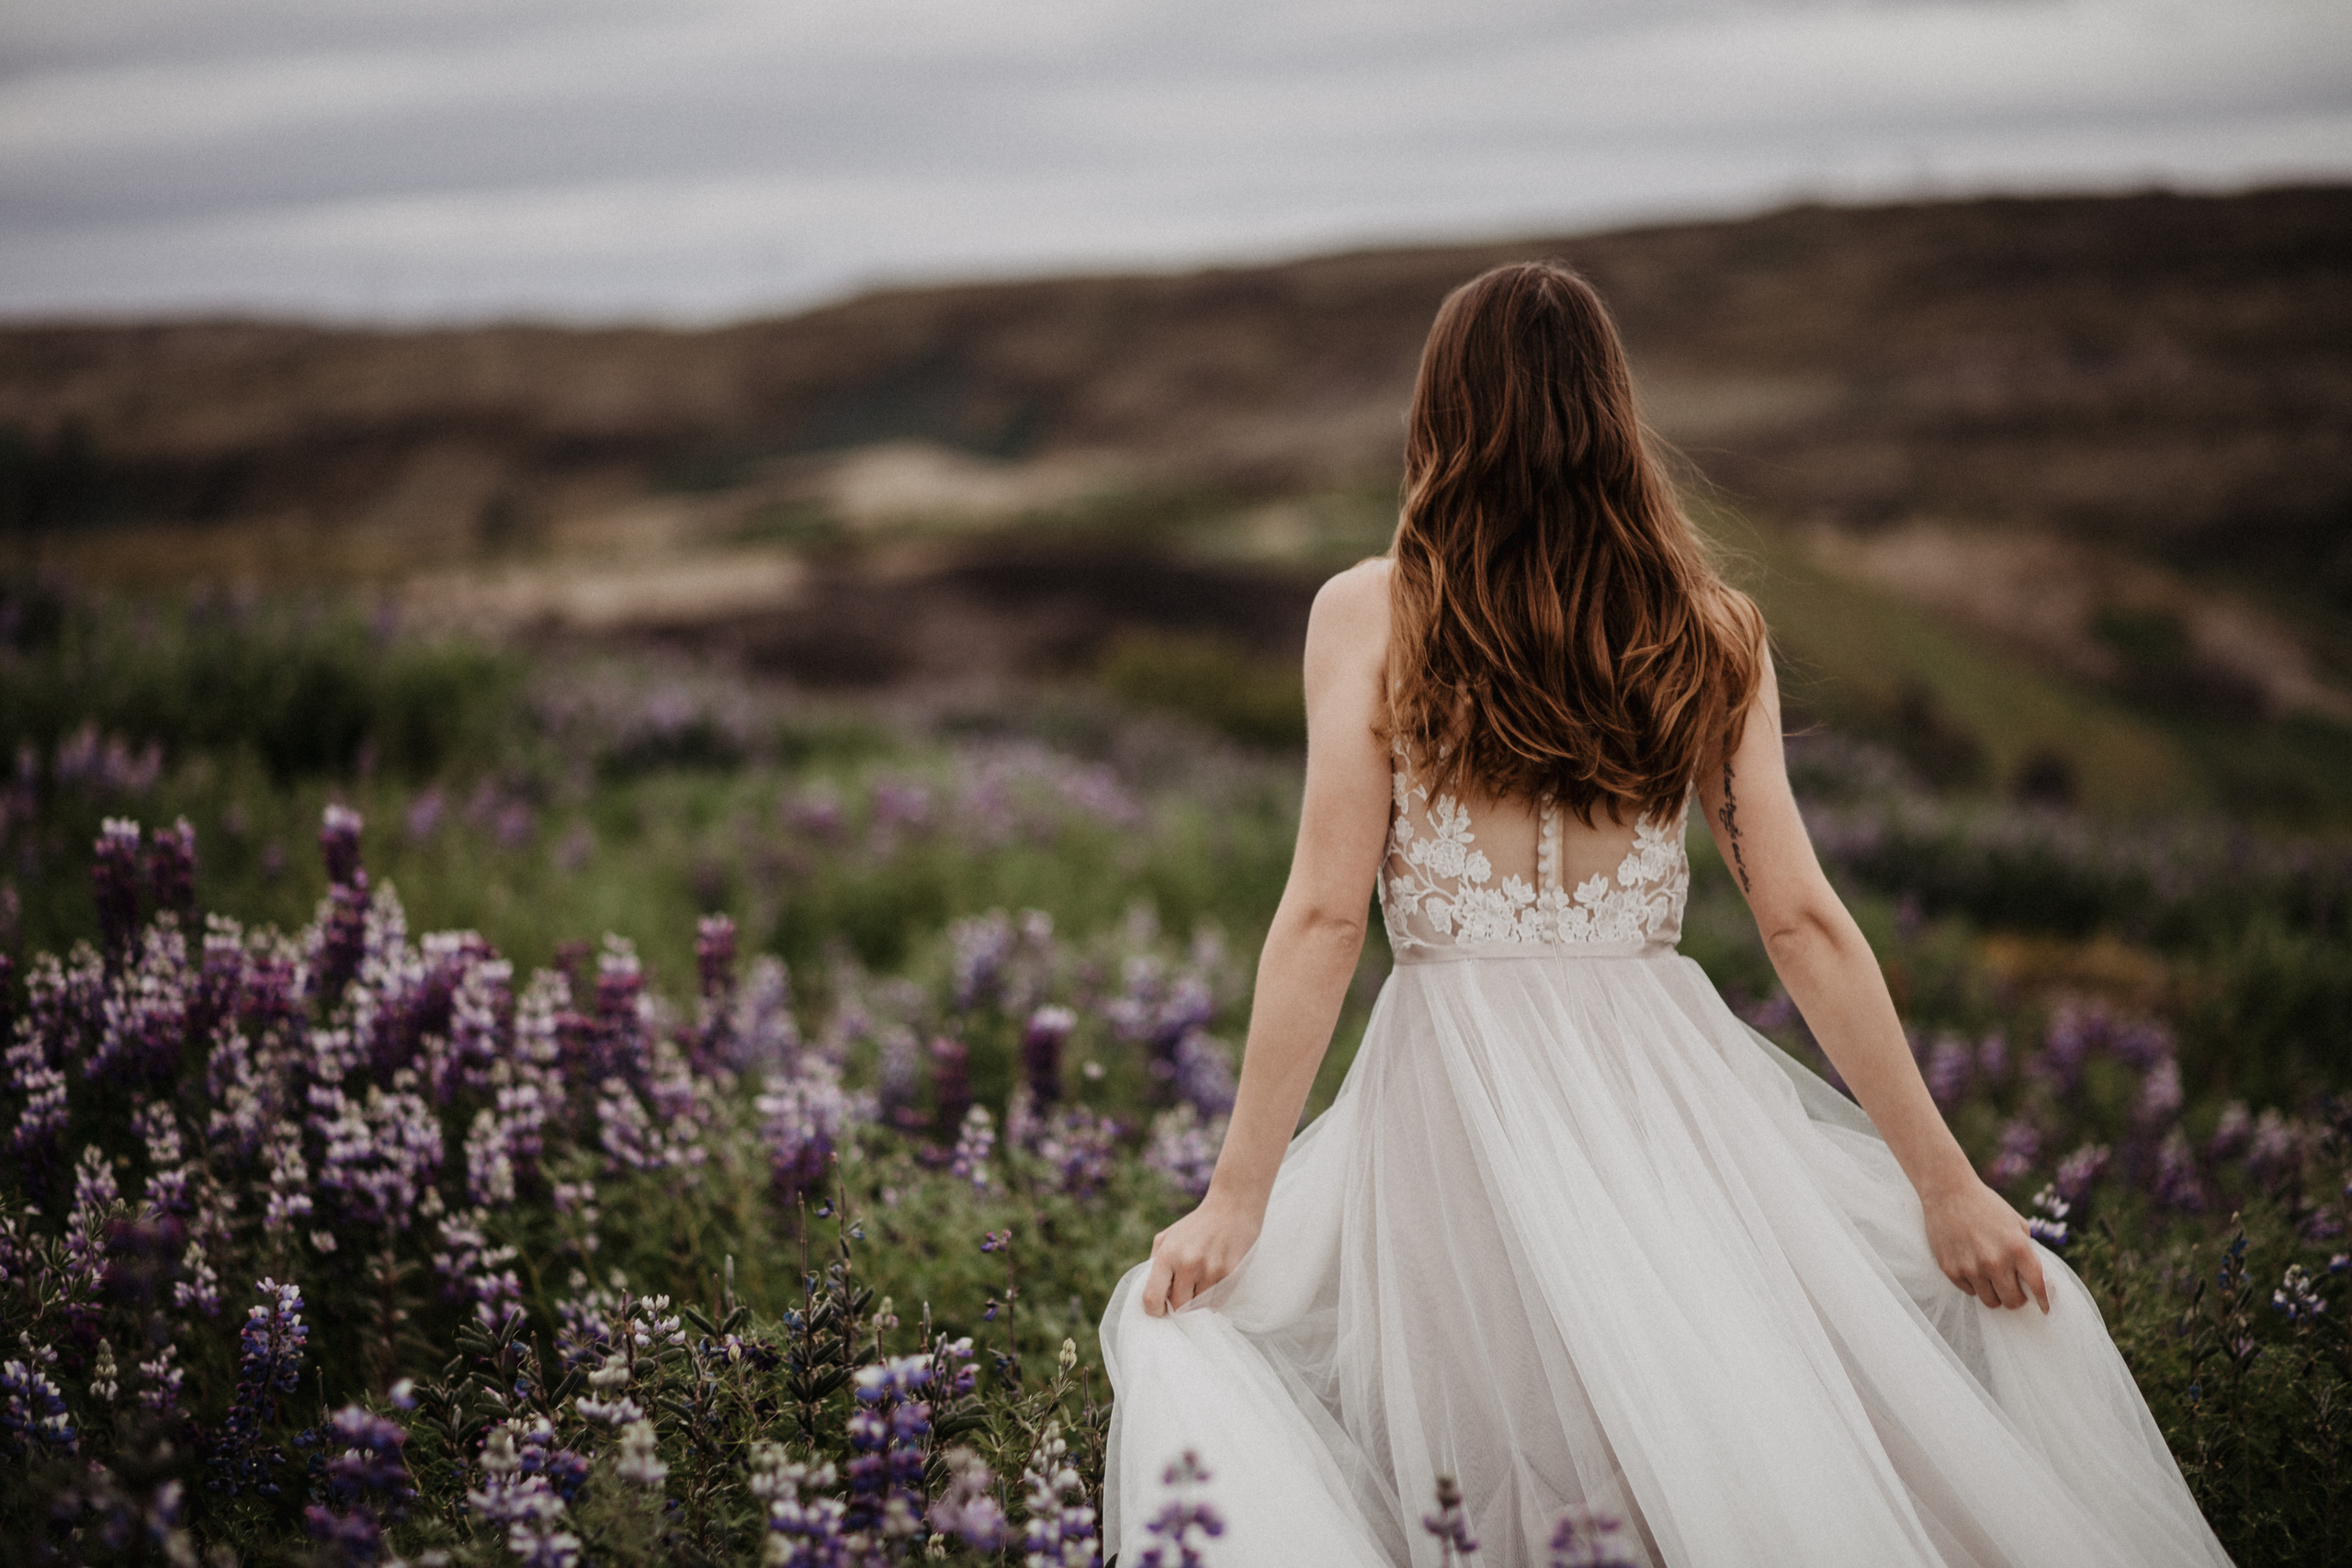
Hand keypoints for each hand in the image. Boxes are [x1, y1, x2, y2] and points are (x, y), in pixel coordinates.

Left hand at [1142, 1191, 1263, 1316]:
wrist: (1233, 1206)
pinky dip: (1214, 1298)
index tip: (1160, 1309)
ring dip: (1199, 1302)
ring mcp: (1212, 1270)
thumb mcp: (1167, 1237)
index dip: (1154, 1310)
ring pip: (1200, 1308)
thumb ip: (1155, 1265)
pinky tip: (1215, 1280)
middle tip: (1184, 1294)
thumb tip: (1150, 1297)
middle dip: (1179, 1305)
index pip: (1152, 1298)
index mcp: (1168, 1255)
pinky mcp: (1232, 1274)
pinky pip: (1218, 1302)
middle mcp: (1188, 1264)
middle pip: (1179, 1307)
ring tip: (1201, 1283)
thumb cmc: (1196, 1225)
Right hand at [1922, 1175, 2049, 1312]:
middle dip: (2016, 1299)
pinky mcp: (1951, 1269)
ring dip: (1994, 1293)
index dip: (2044, 1301)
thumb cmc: (1986, 1205)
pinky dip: (1973, 1284)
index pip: (2038, 1286)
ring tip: (1990, 1278)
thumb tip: (2034, 1277)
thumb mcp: (2016, 1223)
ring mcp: (1971, 1267)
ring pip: (1990, 1301)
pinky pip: (1969, 1291)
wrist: (1948, 1191)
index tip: (2045, 1308)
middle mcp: (1995, 1261)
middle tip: (2012, 1290)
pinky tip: (1971, 1266)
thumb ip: (2026, 1250)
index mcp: (2017, 1248)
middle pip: (2012, 1301)